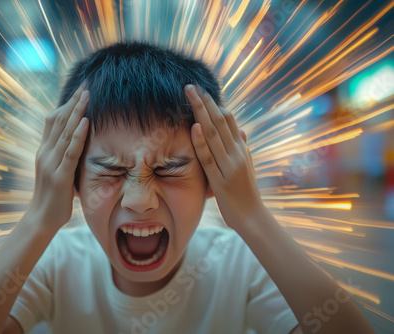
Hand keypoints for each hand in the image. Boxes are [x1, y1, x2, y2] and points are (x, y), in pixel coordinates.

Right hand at [26, 83, 89, 230]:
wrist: (40, 219)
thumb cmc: (53, 196)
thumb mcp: (58, 170)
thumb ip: (64, 156)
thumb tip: (79, 144)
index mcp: (45, 150)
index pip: (54, 121)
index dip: (66, 104)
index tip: (79, 90)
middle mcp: (45, 152)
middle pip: (58, 121)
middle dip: (73, 102)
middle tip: (85, 84)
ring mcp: (51, 163)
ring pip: (65, 132)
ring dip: (76, 112)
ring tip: (86, 95)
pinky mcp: (59, 176)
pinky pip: (70, 152)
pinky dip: (78, 136)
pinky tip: (85, 122)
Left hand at [184, 84, 263, 231]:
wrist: (252, 216)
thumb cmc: (247, 191)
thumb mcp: (247, 166)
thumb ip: (242, 147)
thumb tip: (239, 129)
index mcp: (241, 148)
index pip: (228, 120)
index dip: (214, 104)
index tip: (201, 92)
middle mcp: (236, 153)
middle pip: (220, 122)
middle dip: (205, 102)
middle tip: (191, 86)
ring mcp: (229, 165)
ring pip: (213, 134)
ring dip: (200, 113)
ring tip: (190, 97)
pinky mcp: (220, 180)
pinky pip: (208, 158)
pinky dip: (201, 142)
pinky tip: (194, 127)